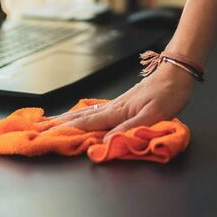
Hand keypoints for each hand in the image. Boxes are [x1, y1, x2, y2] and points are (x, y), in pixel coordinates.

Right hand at [47, 62, 194, 142]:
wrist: (177, 72)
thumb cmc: (168, 93)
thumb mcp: (153, 115)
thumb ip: (128, 129)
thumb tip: (104, 144)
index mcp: (117, 112)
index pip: (86, 125)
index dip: (66, 132)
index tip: (46, 136)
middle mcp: (113, 108)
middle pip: (80, 117)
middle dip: (59, 123)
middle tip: (39, 128)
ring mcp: (117, 104)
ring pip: (86, 113)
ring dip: (67, 118)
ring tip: (51, 121)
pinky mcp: (123, 103)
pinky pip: (96, 111)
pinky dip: (82, 114)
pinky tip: (80, 114)